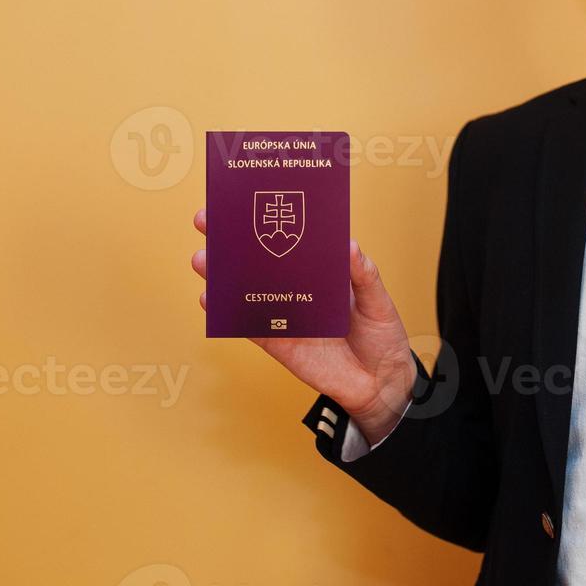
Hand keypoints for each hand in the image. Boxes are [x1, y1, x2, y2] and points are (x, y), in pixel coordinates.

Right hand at [191, 209, 415, 443]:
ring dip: (221, 274)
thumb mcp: (379, 301)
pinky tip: (209, 299)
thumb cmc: (382, 337)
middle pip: (259, 259)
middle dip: (230, 239)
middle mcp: (297, 289)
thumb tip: (349, 244)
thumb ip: (364, 275)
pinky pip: (248, 325)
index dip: (267, 219)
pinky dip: (228, 312)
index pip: (290, 237)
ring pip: (245, 290)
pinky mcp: (278, 343)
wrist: (381, 385)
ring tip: (203, 259)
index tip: (243, 200)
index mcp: (321, 271)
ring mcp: (285, 315)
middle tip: (207, 221)